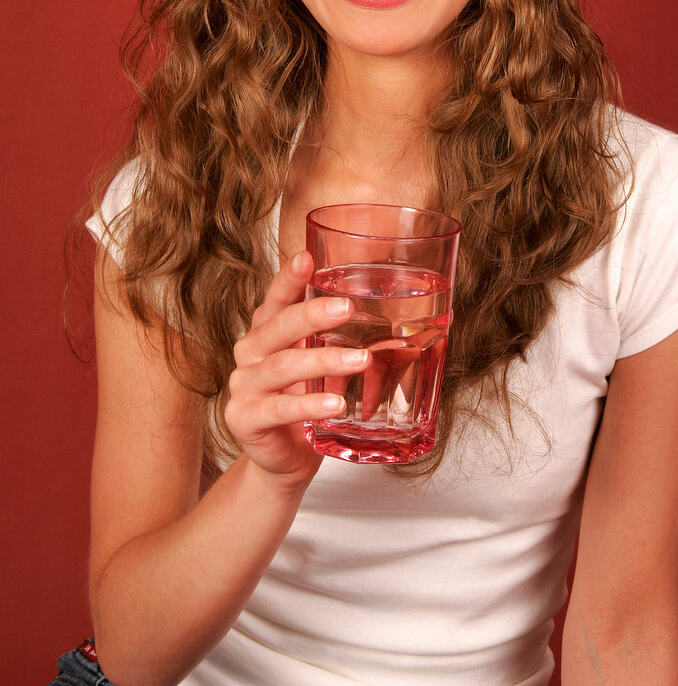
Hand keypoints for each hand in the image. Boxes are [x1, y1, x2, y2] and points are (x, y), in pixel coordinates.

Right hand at [224, 251, 368, 484]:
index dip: (288, 278)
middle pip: (277, 326)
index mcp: (266, 331)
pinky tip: (336, 405)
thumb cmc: (305, 401)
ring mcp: (244, 386)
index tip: (307, 258)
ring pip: (282, 366)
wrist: (285, 458)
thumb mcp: (318, 364)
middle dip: (312, 315)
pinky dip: (310, 405)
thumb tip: (394, 311)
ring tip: (360, 360)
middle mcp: (250, 352)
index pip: (275, 298)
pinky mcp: (245, 418)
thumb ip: (334, 338)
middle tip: (346, 308)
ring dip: (323, 361)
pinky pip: (279, 408)